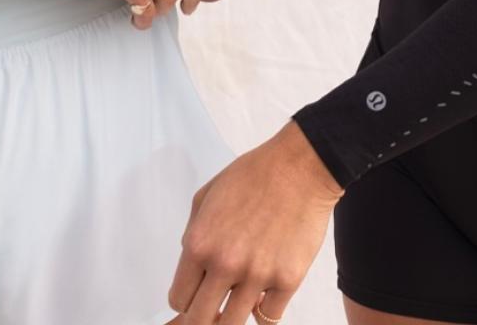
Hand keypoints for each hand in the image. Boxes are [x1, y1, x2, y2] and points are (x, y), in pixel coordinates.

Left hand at [169, 122, 342, 322]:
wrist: (298, 168)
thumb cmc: (252, 175)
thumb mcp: (205, 196)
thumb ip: (192, 234)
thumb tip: (191, 268)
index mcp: (199, 243)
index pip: (178, 298)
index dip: (185, 299)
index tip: (194, 294)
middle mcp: (225, 263)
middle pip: (200, 320)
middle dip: (203, 316)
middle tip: (212, 305)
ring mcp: (257, 275)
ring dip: (232, 315)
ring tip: (238, 298)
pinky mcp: (288, 281)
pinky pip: (269, 318)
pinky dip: (265, 311)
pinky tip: (264, 293)